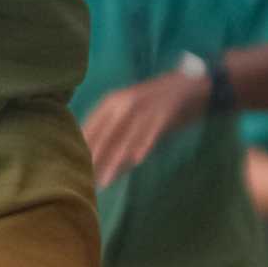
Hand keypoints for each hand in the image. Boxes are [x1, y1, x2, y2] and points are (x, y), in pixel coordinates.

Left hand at [80, 66, 211, 188]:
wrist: (193, 85)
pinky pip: (153, 130)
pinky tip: (138, 160)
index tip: (74, 169)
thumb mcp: (133, 117)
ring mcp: (145, 106)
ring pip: (127, 136)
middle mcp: (125, 102)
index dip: (84, 149)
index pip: (92, 128)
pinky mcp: (165, 111)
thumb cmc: (159, 105)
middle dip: (96, 159)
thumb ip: (117, 137)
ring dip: (116, 159)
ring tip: (106, 180)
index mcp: (112, 102)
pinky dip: (145, 143)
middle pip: (106, 134)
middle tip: (86, 181)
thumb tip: (101, 165)